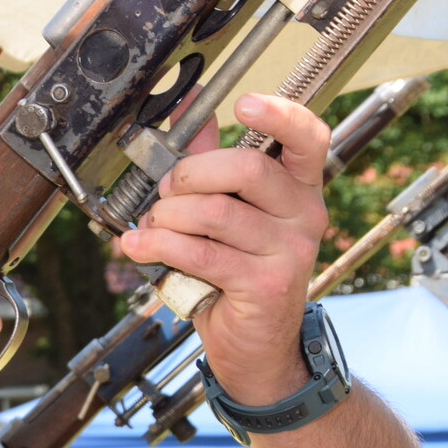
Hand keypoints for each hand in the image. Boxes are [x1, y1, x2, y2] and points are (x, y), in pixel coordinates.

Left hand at [119, 92, 328, 406]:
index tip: (243, 102)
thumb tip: (191, 110)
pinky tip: (138, 245)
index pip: (309, 138)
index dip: (280, 114)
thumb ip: (211, 161)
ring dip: (168, 216)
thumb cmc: (237, 274)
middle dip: (189, 175)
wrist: (255, 345)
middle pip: (247, 169)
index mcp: (300, 188)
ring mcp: (290, 251)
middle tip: (166, 193)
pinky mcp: (265, 284)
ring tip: (151, 226)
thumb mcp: (228, 212)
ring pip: (216, 213)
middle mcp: (304, 215)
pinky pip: (201, 253)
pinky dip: (159, 246)